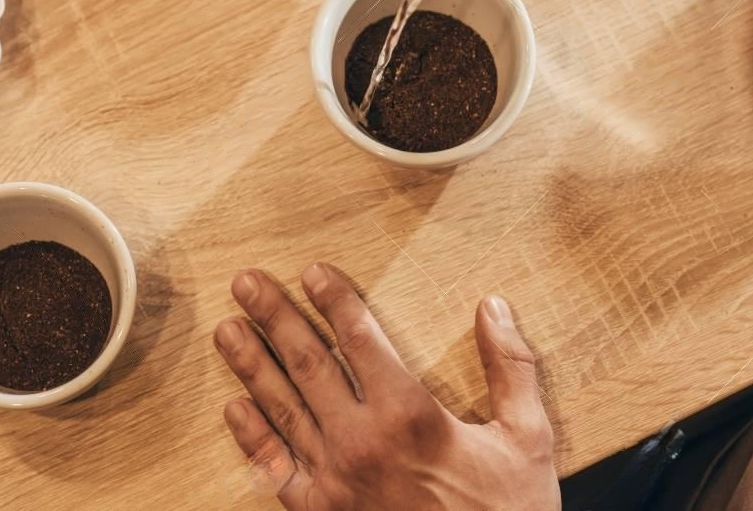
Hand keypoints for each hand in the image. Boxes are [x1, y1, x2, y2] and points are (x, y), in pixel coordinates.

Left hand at [212, 264, 559, 510]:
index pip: (360, 339)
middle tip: (246, 284)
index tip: (312, 272)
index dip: (334, 300)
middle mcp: (361, 442)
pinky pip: (276, 470)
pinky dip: (251, 437)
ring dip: (252, 365)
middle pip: (309, 364)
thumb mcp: (525, 437)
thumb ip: (510, 368)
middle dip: (275, 318)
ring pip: (283, 409)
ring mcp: (335, 481)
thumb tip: (493, 306)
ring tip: (227, 330)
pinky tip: (234, 408)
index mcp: (409, 416)